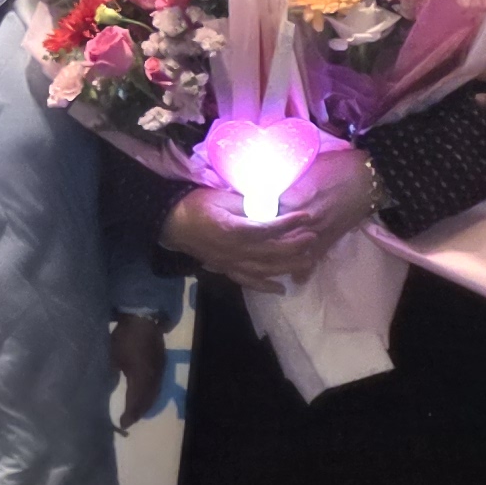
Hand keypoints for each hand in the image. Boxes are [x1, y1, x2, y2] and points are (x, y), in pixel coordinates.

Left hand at [110, 313, 170, 429]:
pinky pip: (157, 385)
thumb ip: (111, 374)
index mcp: (140, 376)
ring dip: (146, 405)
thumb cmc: (124, 337)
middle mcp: (153, 377)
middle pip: (147, 400)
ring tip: (136, 413)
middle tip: (129, 421)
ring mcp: (160, 371)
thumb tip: (108, 387)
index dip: (130, 414)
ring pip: (154, 394)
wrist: (143, 319)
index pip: (135, 400)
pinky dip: (151, 395)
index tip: (122, 424)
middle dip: (138, 412)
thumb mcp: (112, 356)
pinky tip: (145, 397)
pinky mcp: (162, 365)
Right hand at [159, 146, 371, 292]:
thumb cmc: (196, 204)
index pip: (268, 228)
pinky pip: (249, 281)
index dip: (289, 223)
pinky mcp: (226, 270)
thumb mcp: (222, 196)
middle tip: (314, 237)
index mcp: (234, 229)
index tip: (307, 216)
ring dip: (288, 266)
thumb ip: (247, 202)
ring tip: (308, 260)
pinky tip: (282, 288)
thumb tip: (272, 202)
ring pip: (266, 269)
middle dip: (296, 246)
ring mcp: (231, 263)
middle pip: (272, 252)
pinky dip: (266, 286)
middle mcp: (235, 251)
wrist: (172, 223)